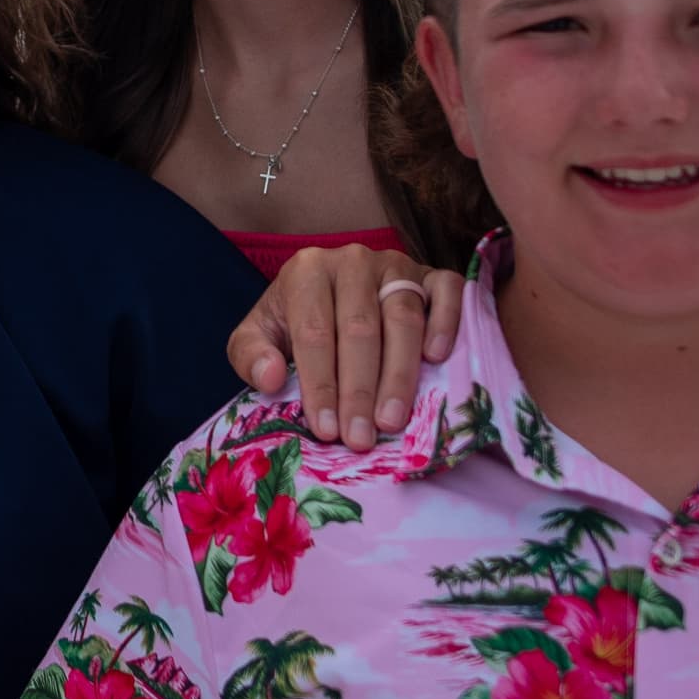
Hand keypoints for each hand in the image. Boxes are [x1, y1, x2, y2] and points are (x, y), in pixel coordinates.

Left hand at [225, 243, 463, 450]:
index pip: (314, 332)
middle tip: (360, 437)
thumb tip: (270, 378)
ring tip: (392, 420)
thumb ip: (250, 355)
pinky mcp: (432, 274)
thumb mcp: (260, 334)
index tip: (326, 429)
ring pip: (402, 318)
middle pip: (359, 329)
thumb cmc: (295, 320)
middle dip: (358, 390)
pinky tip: (437, 359)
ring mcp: (397, 265)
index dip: (320, 383)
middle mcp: (353, 261)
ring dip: (399, 374)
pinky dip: (446, 322)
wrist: (332, 290)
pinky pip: (447, 292)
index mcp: (307, 271)